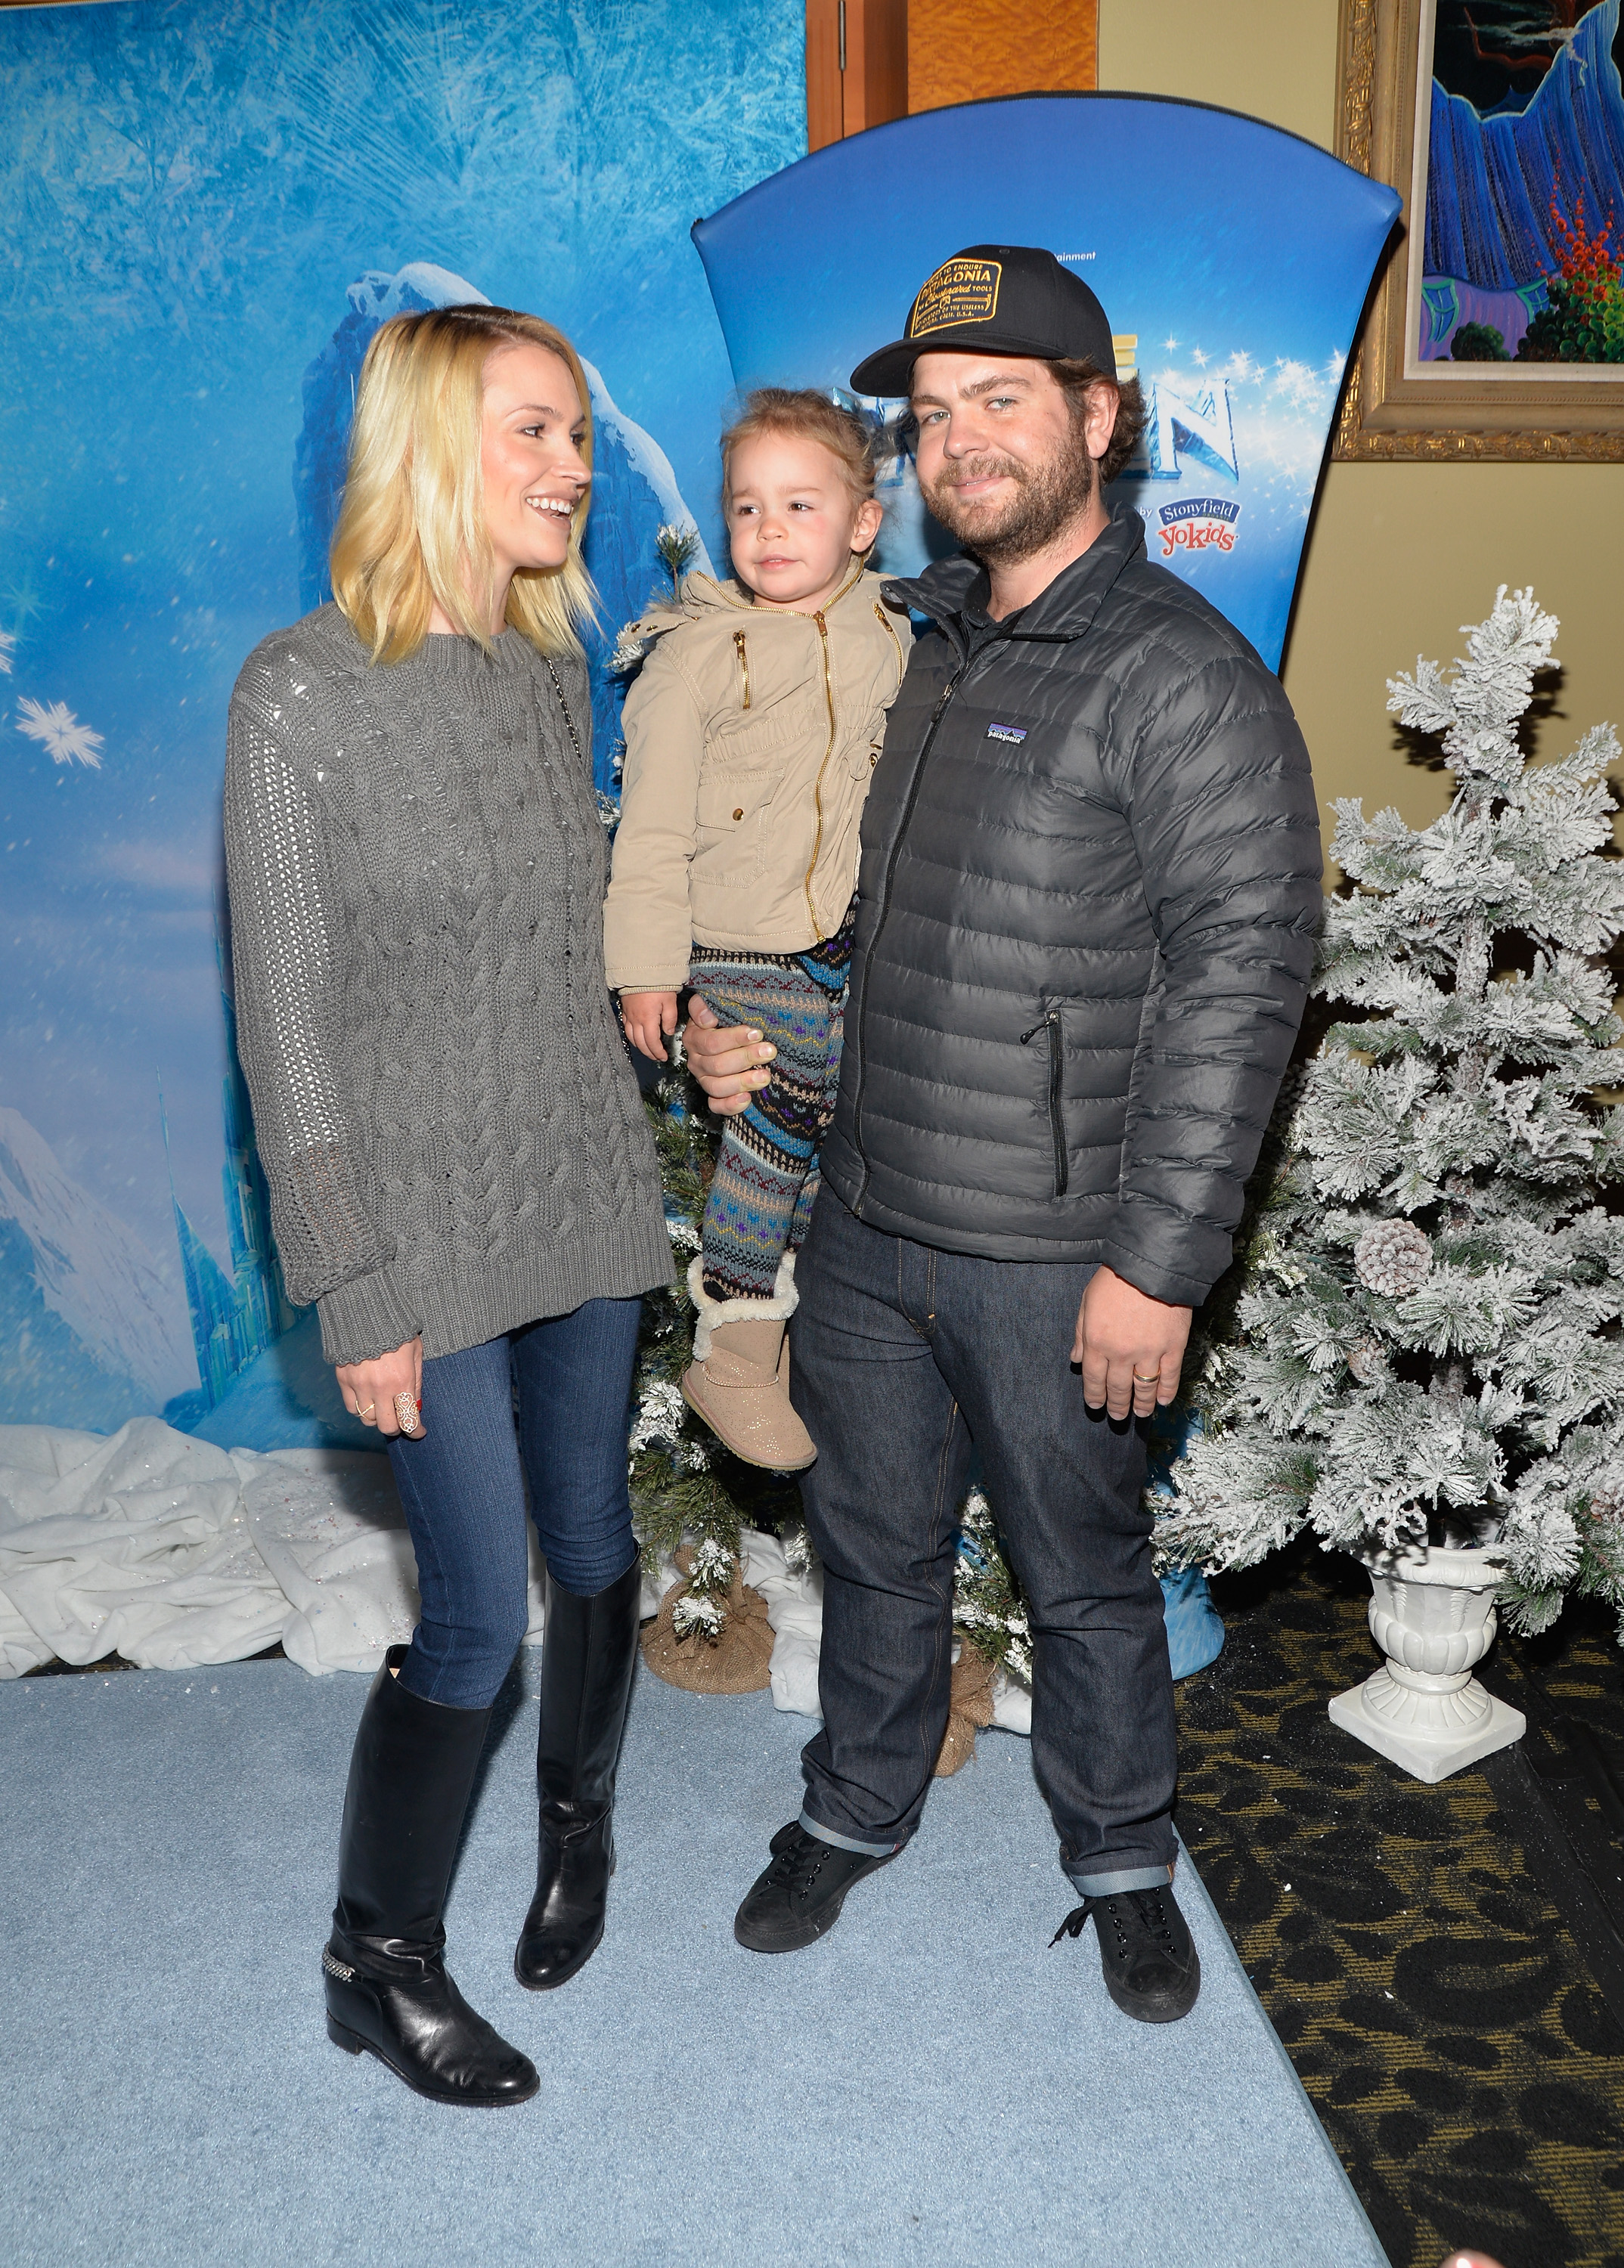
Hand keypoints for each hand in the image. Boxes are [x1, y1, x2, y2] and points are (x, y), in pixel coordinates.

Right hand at [336, 1335, 424, 1438]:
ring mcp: (359, 1386)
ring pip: (367, 1420)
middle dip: (396, 1427)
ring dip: (377, 1418)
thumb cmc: (396, 1329)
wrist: (364, 1311)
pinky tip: (367, 1400)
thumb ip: (417, 1380)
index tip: (418, 1431)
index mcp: (402, 1381)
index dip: (415, 1431)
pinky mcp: (343, 1380)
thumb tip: (415, 1403)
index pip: (408, 1419)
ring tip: (383, 1407)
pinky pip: (351, 1408)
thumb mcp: (416, 1352)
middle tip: (400, 1420)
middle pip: (387, 1426)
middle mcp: (380, 1388)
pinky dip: (360, 1409)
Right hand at [620, 988, 679, 1061]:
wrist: (640, 968)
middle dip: (649, 1053)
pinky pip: (626, 1027)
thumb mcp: (669, 1001)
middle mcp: (635, 1020)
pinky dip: (631, 1036)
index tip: (664, 1057)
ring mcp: (628, 1015)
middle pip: (640, 1043)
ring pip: (631, 1037)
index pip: (652, 1042)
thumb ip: (670, 1019)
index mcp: (647, 1019)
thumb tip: (668, 1032)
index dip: (657, 1052)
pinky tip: (636, 1037)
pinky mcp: (625, 1009)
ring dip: (639, 1046)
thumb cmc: (657, 983)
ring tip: (647, 1050)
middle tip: (657, 1057)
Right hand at [682, 992, 775, 1116]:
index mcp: (694, 1038)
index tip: (757, 1033)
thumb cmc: (725, 1018)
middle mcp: (696, 1061)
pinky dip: (731, 1105)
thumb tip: (708, 1018)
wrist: (730, 1033)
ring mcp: (704, 1080)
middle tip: (769, 1052)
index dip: (734, 1039)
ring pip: (717, 1087)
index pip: (711, 1042)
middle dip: (746, 1058)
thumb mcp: (715, 1006)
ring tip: (765, 1076)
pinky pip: (716, 1105)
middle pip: (717, 1065)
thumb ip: (703, 1006)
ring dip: (742, 1082)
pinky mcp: (713, 1095)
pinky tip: (748, 1099)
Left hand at [1071, 1267, 1190, 1421]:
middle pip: (1118, 1388)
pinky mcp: (1173, 1347)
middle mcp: (1121, 1353)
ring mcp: (1149, 1352)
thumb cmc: (1116, 1279)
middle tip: (1117, 1416)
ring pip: (1144, 1388)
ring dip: (1141, 1405)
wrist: (1151, 1265)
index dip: (1094, 1396)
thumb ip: (1080, 1333)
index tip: (1096, 1406)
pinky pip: (1169, 1377)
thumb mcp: (1087, 1301)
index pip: (1093, 1378)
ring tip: (1140, 1414)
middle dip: (1117, 1406)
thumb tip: (1075, 1358)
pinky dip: (1166, 1392)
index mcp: (1097, 1341)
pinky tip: (1162, 1402)